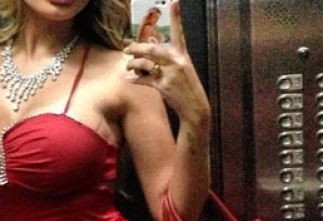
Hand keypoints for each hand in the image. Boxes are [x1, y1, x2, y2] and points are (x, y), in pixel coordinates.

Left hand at [124, 0, 209, 123]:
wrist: (195, 108)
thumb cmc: (187, 88)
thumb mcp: (181, 68)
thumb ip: (166, 55)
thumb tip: (151, 41)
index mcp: (182, 55)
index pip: (179, 33)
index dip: (176, 17)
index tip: (175, 2)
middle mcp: (177, 62)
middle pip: (151, 49)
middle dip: (136, 48)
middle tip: (127, 49)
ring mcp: (170, 74)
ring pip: (145, 64)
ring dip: (133, 65)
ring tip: (127, 67)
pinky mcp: (163, 86)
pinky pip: (144, 79)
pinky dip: (135, 79)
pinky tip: (129, 79)